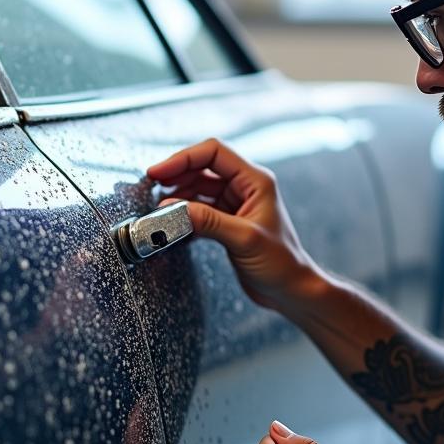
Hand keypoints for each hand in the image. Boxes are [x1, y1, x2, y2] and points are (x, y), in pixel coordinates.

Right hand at [146, 138, 318, 311]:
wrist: (290, 290)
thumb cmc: (281, 263)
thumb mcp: (243, 239)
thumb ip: (209, 221)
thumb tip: (174, 209)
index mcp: (255, 181)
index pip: (214, 153)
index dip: (183, 158)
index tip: (159, 172)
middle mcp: (245, 187)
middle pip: (203, 167)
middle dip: (177, 175)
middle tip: (152, 186)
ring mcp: (235, 203)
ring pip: (198, 187)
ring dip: (178, 195)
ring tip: (160, 209)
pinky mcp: (227, 221)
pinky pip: (200, 208)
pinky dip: (184, 213)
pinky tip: (173, 223)